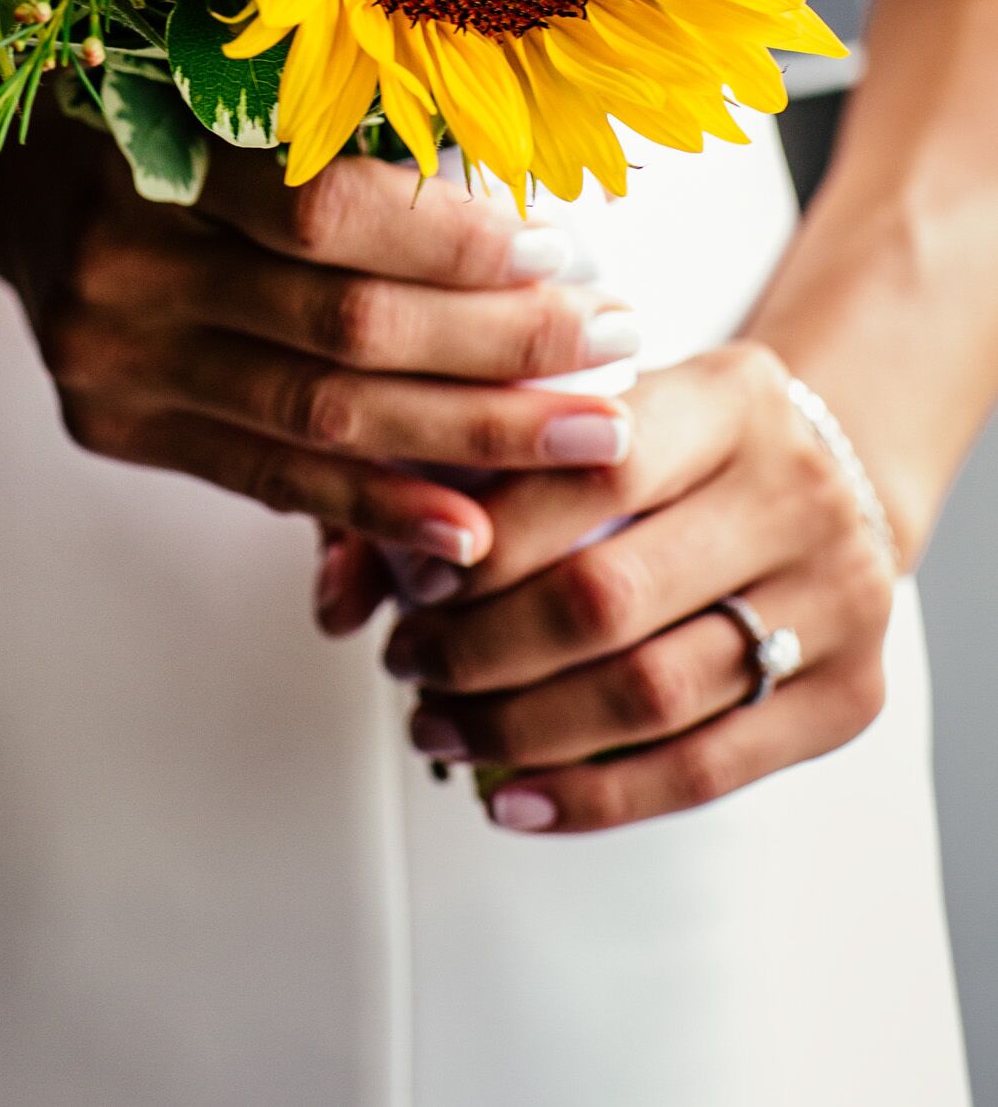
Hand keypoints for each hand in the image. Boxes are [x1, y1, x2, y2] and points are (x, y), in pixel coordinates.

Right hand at [0, 93, 637, 555]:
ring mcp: (108, 358)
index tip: (570, 251)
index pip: (329, 209)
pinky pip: (266, 479)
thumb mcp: (232, 93)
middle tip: (616, 350)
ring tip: (585, 439)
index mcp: (152, 149)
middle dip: (501, 349)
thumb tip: (535, 236)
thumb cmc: (156, 114)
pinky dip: (374, 505)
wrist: (9, 176)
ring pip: (319, 417)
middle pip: (342, 326)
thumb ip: (353, 160)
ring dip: (468, 438)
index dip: (461, 239)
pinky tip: (470, 530)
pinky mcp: (113, 427)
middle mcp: (120, 263)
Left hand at [379, 339, 895, 832]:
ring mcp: (839, 600)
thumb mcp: (610, 410)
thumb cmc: (684, 445)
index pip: (590, 473)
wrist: (838, 474)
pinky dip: (596, 798)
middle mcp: (797, 494)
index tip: (412, 578)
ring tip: (439, 727)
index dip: (488, 540)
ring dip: (520, 730)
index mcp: (730, 399)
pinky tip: (512, 798)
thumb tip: (342, 590)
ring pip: (650, 695)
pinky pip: (706, 769)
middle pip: (608, 598)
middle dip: (480, 649)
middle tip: (407, 663)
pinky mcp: (853, 698)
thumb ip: (481, 470)